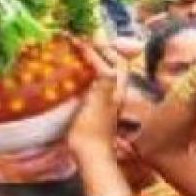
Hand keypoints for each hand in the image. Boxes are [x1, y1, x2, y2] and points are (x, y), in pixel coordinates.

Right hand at [67, 42, 127, 157]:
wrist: (91, 155)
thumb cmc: (92, 131)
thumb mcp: (96, 106)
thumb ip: (103, 86)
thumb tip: (108, 68)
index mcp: (117, 90)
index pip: (112, 62)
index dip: (97, 49)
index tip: (80, 40)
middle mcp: (116, 92)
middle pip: (116, 64)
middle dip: (103, 49)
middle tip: (85, 41)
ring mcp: (108, 100)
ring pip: (107, 72)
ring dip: (97, 59)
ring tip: (81, 51)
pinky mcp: (99, 107)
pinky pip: (97, 82)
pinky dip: (89, 72)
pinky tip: (78, 73)